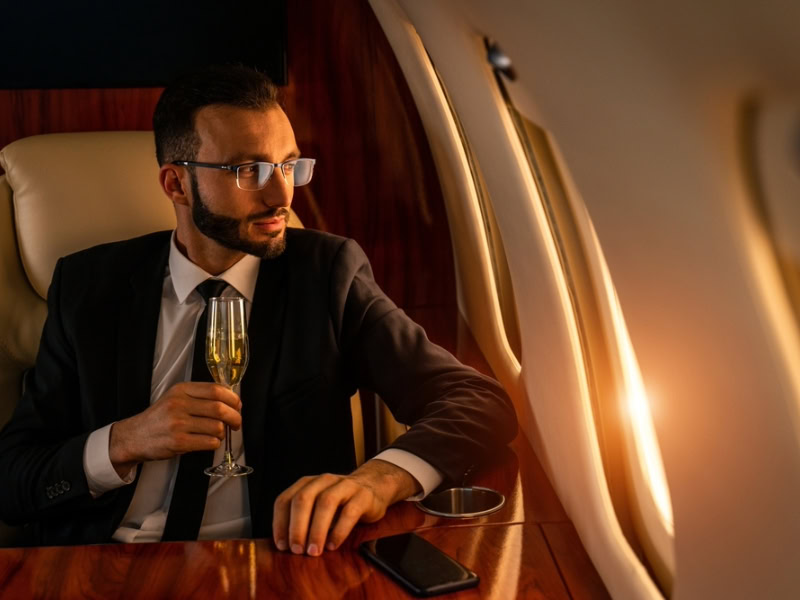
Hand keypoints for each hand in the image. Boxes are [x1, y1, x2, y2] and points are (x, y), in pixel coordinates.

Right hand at [109, 382, 241, 476]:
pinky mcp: (178, 442)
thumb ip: (200, 396)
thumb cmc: (159, 418)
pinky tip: (208, 442)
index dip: (233, 399)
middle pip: (220, 408)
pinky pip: (209, 442)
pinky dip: (215, 443)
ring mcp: (178, 424)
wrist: (134, 437)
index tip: (237, 406)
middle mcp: (179, 404)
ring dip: (223, 433)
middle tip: (236, 423)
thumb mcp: (176, 398)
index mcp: (181, 390)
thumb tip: (232, 402)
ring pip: (217, 427)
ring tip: (217, 434)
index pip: (216, 390)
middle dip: (235, 417)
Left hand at [272, 459, 421, 555]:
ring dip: (317, 530)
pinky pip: (349, 512)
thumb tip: (288, 548)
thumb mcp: (319, 507)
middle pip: (303, 499)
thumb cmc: (341, 503)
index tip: (282, 545)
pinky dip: (339, 531)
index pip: (285, 499)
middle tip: (297, 550)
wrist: (374, 486)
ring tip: (314, 551)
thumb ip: (305, 520)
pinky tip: (333, 545)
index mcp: (307, 484)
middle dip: (297, 527)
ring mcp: (344, 486)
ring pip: (325, 503)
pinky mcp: (362, 495)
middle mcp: (323, 481)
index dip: (280, 523)